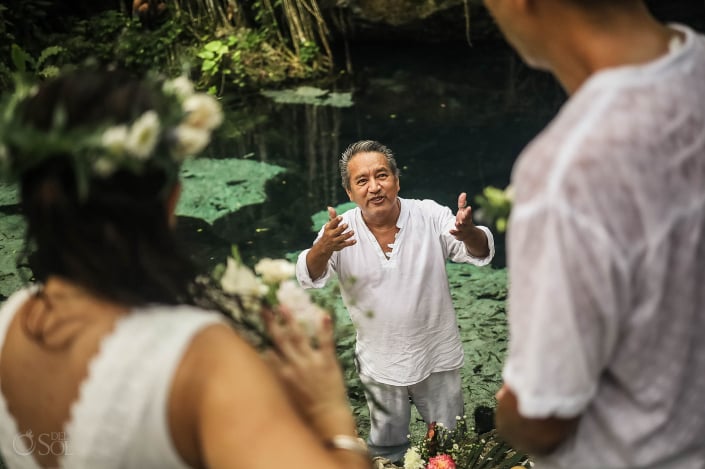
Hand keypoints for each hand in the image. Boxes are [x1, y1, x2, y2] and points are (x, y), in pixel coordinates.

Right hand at [264, 308, 349, 426]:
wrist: (326, 419)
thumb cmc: (305, 410)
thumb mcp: (283, 396)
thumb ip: (275, 379)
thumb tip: (266, 362)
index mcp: (281, 374)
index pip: (269, 352)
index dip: (264, 339)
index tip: (259, 324)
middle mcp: (292, 365)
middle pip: (279, 340)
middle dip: (270, 322)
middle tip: (265, 307)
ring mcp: (310, 362)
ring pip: (298, 337)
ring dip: (290, 320)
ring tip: (284, 306)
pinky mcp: (327, 362)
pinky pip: (325, 342)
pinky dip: (325, 329)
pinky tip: (325, 315)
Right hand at [317, 207, 355, 254]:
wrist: (324, 246)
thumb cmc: (329, 232)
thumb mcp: (329, 225)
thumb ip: (332, 216)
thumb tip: (330, 207)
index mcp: (328, 228)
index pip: (332, 223)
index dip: (336, 220)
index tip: (341, 217)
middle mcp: (331, 235)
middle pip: (337, 231)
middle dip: (341, 228)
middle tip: (346, 224)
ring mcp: (335, 241)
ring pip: (341, 238)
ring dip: (347, 235)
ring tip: (353, 231)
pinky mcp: (339, 246)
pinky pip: (345, 244)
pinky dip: (350, 243)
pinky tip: (355, 240)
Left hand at [449, 192, 476, 241]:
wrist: (469, 234)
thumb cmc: (464, 220)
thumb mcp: (463, 211)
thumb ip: (462, 203)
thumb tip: (463, 193)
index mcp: (467, 217)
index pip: (468, 214)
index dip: (468, 211)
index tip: (468, 207)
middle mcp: (466, 223)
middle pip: (467, 221)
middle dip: (465, 217)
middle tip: (463, 214)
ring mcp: (463, 230)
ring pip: (462, 228)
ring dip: (459, 226)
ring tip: (457, 223)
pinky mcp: (459, 235)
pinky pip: (457, 234)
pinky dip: (454, 233)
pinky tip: (450, 230)